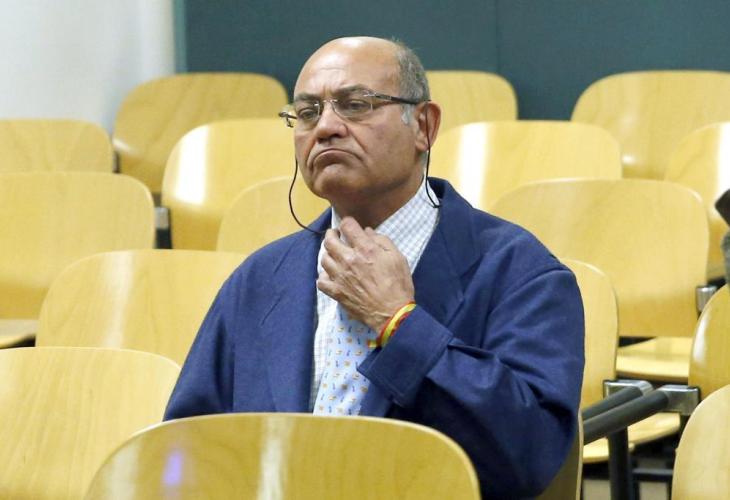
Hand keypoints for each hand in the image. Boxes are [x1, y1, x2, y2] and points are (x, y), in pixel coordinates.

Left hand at [317, 217, 414, 331]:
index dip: (347, 222)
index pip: (347, 226)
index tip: (349, 226)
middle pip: (329, 241)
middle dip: (332, 235)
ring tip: (335, 255)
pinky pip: (321, 280)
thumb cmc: (398, 285)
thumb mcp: (398, 257)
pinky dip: (324, 276)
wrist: (392, 313)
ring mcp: (340, 277)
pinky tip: (331, 275)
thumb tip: (368, 232)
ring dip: (328, 254)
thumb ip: (382, 241)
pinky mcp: (336, 292)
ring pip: (323, 259)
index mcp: (365, 249)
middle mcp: (348, 260)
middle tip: (337, 236)